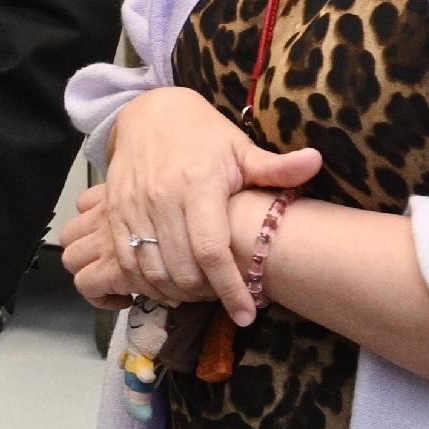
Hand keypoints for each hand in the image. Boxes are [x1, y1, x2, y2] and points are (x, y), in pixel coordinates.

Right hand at [65, 86, 319, 324]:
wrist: (148, 113)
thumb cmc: (202, 135)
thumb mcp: (240, 147)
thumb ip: (275, 166)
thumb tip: (316, 162)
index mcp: (198, 185)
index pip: (212, 251)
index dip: (230, 288)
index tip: (246, 315)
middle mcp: (161, 199)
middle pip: (182, 270)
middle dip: (206, 295)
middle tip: (224, 296)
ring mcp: (133, 208)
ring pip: (152, 272)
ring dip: (177, 293)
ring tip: (199, 292)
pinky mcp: (113, 214)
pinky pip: (126, 263)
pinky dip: (147, 284)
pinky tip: (169, 283)